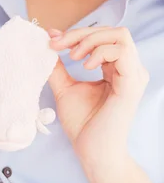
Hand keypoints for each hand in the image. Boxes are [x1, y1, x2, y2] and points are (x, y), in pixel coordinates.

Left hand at [48, 26, 148, 158]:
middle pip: (110, 31)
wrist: (92, 151)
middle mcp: (128, 69)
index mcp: (115, 69)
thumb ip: (58, 67)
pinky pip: (122, 51)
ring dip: (90, 40)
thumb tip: (49, 41)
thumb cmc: (83, 124)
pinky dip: (100, 52)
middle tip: (57, 45)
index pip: (102, 37)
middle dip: (80, 33)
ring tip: (72, 57)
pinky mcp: (132, 83)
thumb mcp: (65, 88)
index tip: (52, 40)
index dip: (76, 34)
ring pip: (119, 35)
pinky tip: (84, 66)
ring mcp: (133, 75)